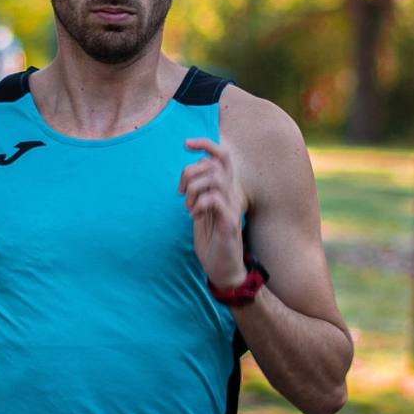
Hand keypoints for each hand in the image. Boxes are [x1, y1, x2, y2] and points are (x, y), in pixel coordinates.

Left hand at [179, 137, 246, 288]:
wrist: (223, 269)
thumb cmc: (211, 241)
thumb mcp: (201, 212)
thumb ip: (199, 193)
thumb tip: (188, 176)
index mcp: (226, 190)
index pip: (221, 156)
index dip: (205, 143)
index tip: (185, 143)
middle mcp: (233, 194)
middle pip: (213, 163)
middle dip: (189, 173)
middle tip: (180, 193)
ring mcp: (233, 208)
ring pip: (214, 178)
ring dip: (194, 189)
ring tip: (187, 206)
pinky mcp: (230, 223)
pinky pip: (214, 199)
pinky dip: (199, 204)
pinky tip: (193, 216)